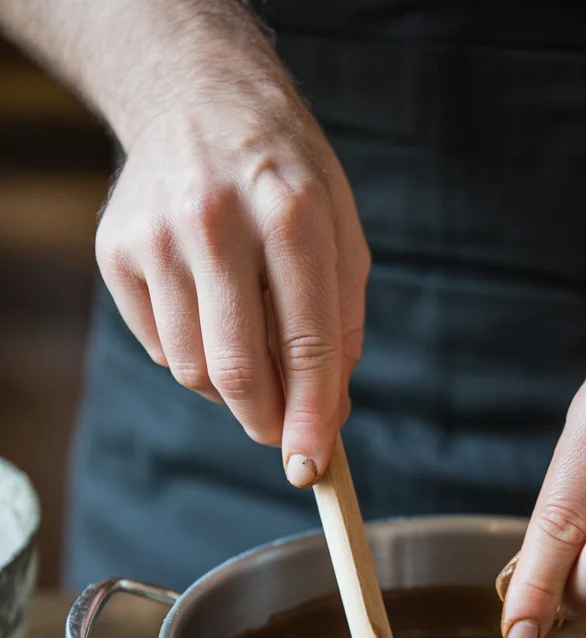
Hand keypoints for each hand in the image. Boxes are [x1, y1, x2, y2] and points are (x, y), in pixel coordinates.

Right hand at [95, 79, 369, 486]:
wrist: (196, 98)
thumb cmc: (284, 174)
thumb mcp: (341, 232)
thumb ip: (342, 325)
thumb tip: (329, 413)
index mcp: (291, 213)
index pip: (306, 343)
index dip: (311, 417)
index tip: (312, 465)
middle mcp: (217, 223)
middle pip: (237, 370)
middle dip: (267, 423)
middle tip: (283, 435)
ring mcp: (157, 238)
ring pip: (194, 371)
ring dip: (231, 391)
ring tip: (252, 349)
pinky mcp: (116, 253)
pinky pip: (162, 348)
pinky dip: (195, 356)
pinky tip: (211, 313)